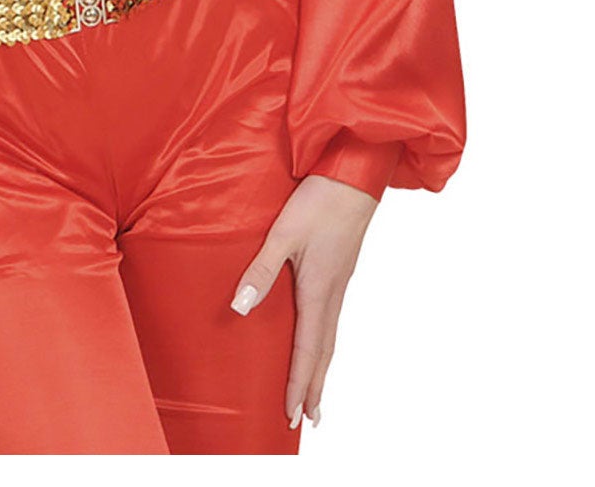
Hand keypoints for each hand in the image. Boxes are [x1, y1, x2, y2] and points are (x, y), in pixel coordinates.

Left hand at [228, 173, 379, 430]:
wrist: (354, 174)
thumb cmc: (319, 202)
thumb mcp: (284, 234)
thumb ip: (260, 270)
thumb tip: (240, 310)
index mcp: (319, 290)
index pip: (308, 350)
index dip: (298, 383)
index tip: (292, 415)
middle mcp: (333, 293)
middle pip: (323, 352)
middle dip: (313, 387)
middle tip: (307, 420)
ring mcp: (339, 282)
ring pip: (330, 336)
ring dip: (321, 368)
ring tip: (314, 393)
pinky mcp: (340, 269)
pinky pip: (332, 318)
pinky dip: (325, 342)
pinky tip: (320, 339)